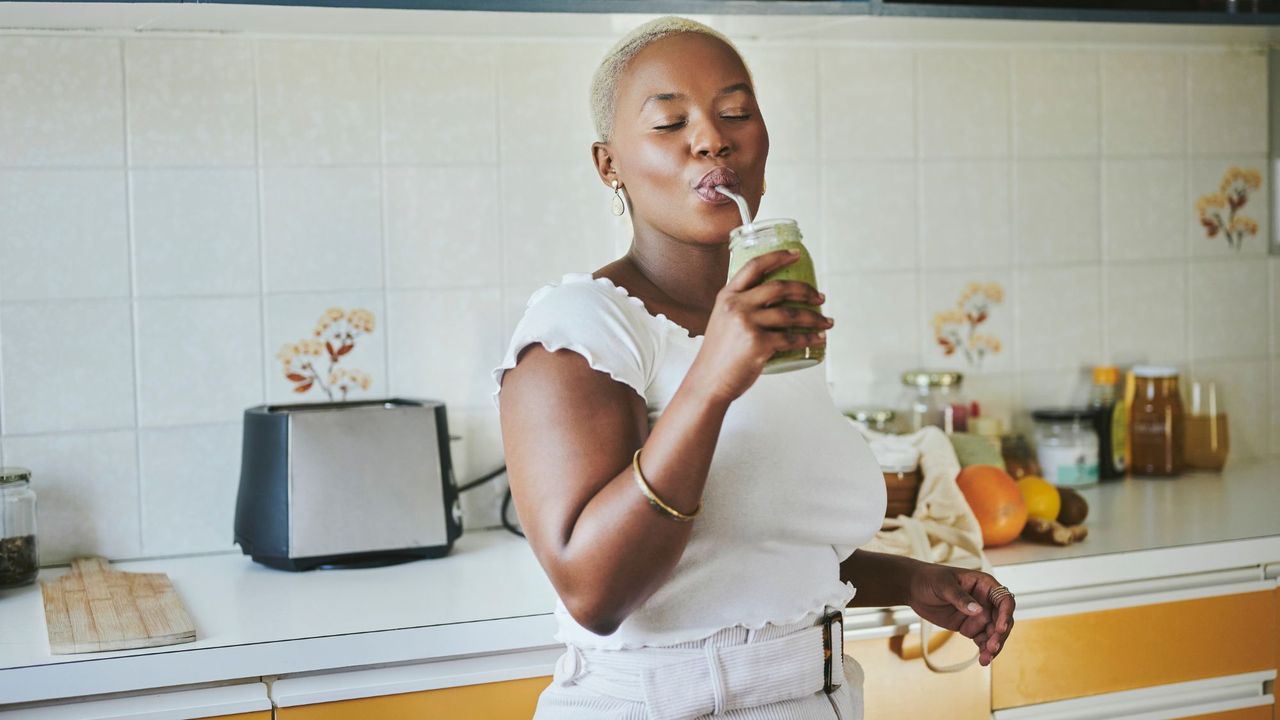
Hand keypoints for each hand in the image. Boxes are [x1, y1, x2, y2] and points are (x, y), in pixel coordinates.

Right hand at [688, 249, 830, 403]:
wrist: (709, 381)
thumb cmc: (719, 354)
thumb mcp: (724, 320)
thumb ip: (742, 306)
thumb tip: (775, 300)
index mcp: (727, 296)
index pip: (754, 266)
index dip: (777, 257)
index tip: (796, 254)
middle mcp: (736, 306)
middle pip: (779, 288)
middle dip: (805, 290)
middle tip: (820, 297)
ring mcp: (747, 324)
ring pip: (791, 314)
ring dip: (814, 318)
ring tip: (826, 321)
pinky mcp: (758, 344)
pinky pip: (791, 338)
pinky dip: (809, 339)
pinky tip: (818, 339)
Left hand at [905, 562, 1015, 666]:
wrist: (914, 589)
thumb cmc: (929, 579)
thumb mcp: (943, 585)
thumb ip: (960, 597)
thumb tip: (978, 610)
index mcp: (984, 584)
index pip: (1004, 599)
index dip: (1005, 613)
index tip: (1000, 628)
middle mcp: (985, 600)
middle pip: (1002, 620)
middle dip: (1000, 635)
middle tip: (992, 647)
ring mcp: (979, 615)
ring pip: (994, 633)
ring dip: (993, 646)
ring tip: (986, 658)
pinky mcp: (970, 627)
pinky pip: (983, 640)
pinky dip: (984, 650)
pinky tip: (983, 660)